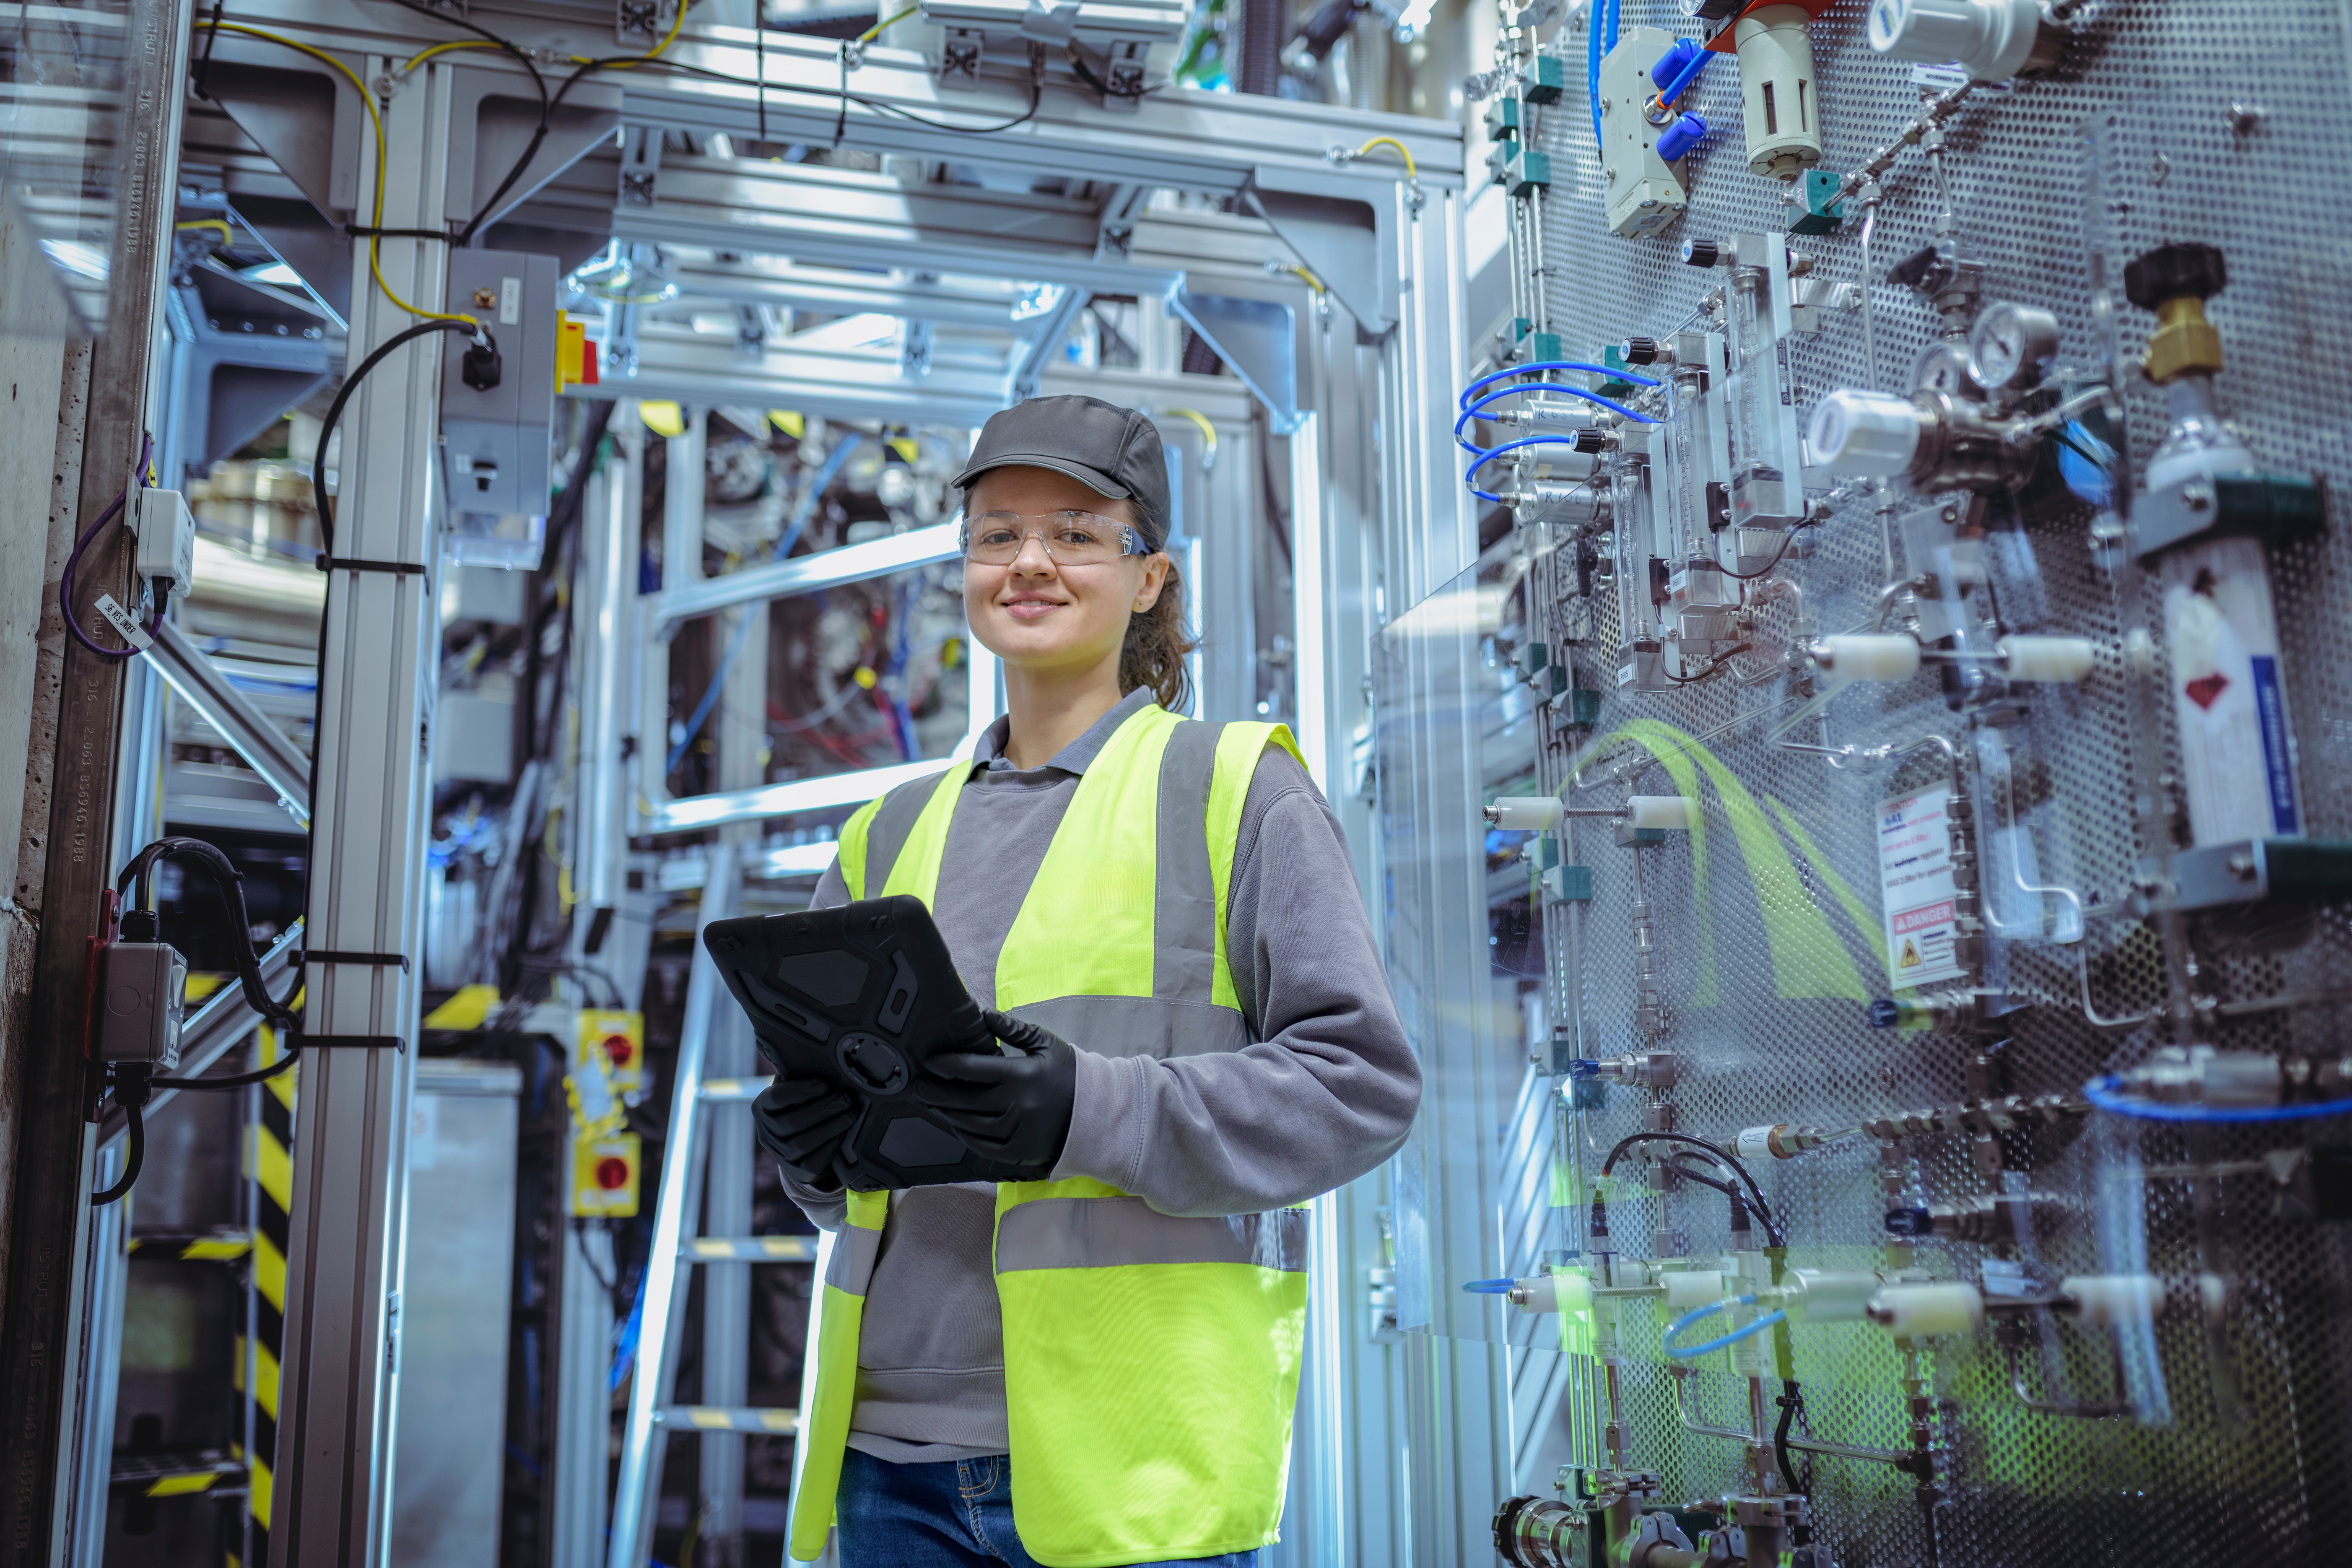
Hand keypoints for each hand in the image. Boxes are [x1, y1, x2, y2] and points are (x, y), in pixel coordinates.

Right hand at [753, 1075, 856, 1191]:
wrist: (803, 1142)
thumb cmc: (801, 1105)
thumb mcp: (793, 1086)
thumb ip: (790, 1068)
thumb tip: (778, 1041)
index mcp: (762, 1107)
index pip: (776, 1098)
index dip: (801, 1090)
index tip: (824, 1083)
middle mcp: (766, 1133)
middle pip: (791, 1122)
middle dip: (822, 1108)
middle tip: (845, 1098)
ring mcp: (781, 1155)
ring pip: (802, 1143)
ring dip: (830, 1127)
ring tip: (850, 1113)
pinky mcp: (799, 1172)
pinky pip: (813, 1162)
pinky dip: (830, 1146)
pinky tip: (844, 1133)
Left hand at [916, 1009, 1076, 1172]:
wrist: (1097, 1112)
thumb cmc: (1069, 1073)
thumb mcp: (1045, 1043)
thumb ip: (1013, 1029)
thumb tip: (982, 1015)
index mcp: (1021, 1075)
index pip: (973, 1068)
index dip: (947, 1064)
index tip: (929, 1061)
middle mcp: (1016, 1105)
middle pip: (964, 1099)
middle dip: (936, 1092)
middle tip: (916, 1087)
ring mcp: (1017, 1131)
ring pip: (970, 1124)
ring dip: (946, 1113)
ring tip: (931, 1103)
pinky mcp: (1020, 1152)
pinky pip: (983, 1146)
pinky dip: (965, 1136)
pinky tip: (955, 1125)